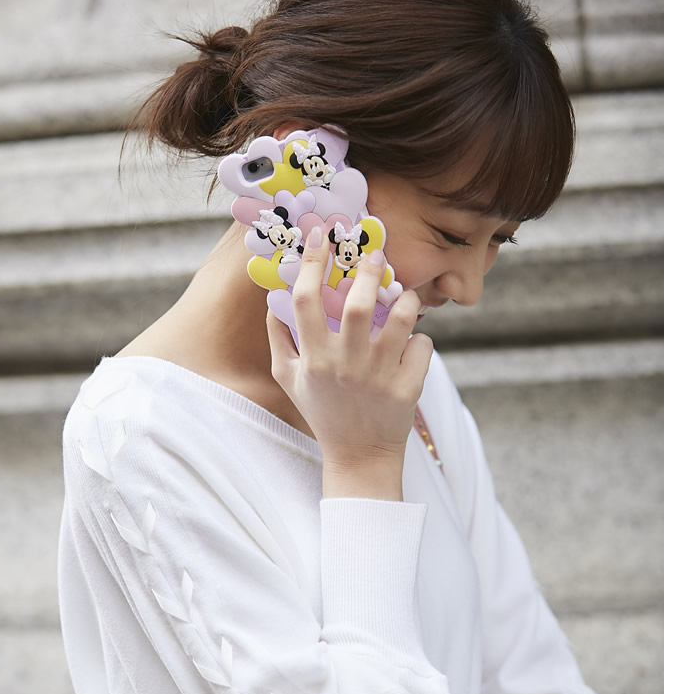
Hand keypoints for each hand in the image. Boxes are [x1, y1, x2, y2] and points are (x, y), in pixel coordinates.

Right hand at [266, 228, 431, 470]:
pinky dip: (420, 339)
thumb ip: (278, 340)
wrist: (359, 457)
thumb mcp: (289, 380)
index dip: (313, 262)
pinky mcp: (407, 389)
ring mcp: (378, 377)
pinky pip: (422, 346)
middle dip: (369, 270)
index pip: (306, 299)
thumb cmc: (323, 412)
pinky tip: (412, 344)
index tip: (322, 236)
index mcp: (313, 358)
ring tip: (404, 295)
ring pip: (400, 320)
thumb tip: (272, 303)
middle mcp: (344, 365)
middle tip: (376, 254)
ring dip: (405, 300)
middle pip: (358, 303)